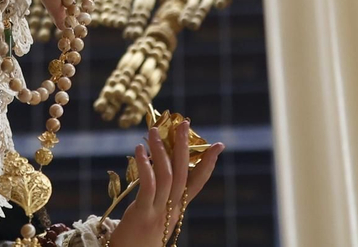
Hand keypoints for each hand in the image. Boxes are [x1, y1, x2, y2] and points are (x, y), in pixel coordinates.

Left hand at [108, 122, 223, 246]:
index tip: (218, 145)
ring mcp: (159, 212)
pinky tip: (139, 150)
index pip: (197, 183)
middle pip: (184, 173)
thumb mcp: (156, 217)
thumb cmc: (140, 238)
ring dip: (161, 150)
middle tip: (184, 123)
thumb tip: (157, 170)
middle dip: (185, 147)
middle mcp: (173, 209)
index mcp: (178, 209)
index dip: (208, 164)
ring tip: (154, 131)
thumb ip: (160, 198)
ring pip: (167, 176)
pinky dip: (145, 166)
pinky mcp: (143, 214)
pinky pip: (148, 186)